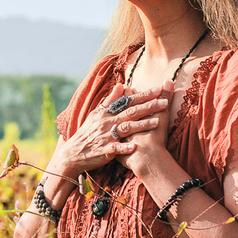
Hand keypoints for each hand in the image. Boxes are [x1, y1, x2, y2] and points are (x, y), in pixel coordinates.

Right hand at [53, 82, 169, 179]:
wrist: (73, 153)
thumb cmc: (87, 132)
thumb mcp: (96, 114)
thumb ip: (110, 100)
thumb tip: (122, 84)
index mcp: (107, 112)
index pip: (128, 101)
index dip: (144, 95)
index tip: (159, 89)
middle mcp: (107, 122)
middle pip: (130, 112)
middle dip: (148, 107)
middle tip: (165, 102)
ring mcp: (106, 136)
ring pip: (126, 129)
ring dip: (141, 125)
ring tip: (157, 122)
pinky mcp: (104, 151)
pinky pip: (116, 149)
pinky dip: (125, 148)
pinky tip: (135, 147)